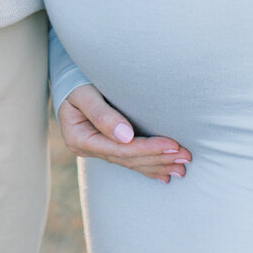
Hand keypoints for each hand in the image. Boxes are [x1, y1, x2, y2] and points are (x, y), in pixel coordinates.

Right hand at [59, 84, 190, 182]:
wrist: (67, 78)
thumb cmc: (75, 80)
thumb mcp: (84, 93)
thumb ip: (102, 113)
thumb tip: (126, 136)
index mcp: (80, 139)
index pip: (121, 150)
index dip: (148, 148)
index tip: (172, 145)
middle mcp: (89, 149)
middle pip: (129, 159)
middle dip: (159, 159)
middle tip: (185, 157)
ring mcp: (97, 150)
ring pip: (131, 163)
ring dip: (158, 165)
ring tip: (182, 167)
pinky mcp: (105, 146)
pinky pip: (129, 160)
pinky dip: (148, 166)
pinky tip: (165, 175)